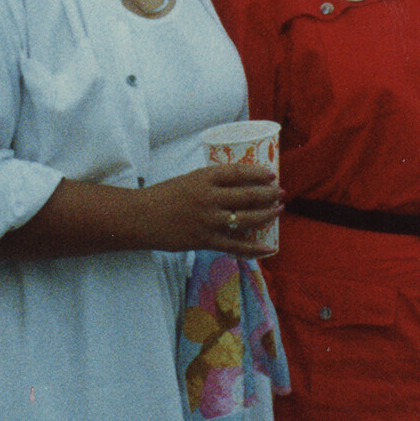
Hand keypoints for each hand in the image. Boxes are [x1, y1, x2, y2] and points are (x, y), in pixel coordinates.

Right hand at [143, 163, 282, 257]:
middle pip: (247, 195)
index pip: (238, 172)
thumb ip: (210, 183)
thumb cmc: (162, 197)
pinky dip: (254, 248)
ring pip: (246, 219)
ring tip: (278, 210)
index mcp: (203, 177)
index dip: (258, 173)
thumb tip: (238, 186)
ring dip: (266, 215)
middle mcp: (208, 197)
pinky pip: (235, 245)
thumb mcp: (187, 180)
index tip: (271, 174)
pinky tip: (269, 247)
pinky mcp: (204, 240)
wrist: (139, 218)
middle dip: (268, 194)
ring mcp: (207, 220)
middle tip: (280, 193)